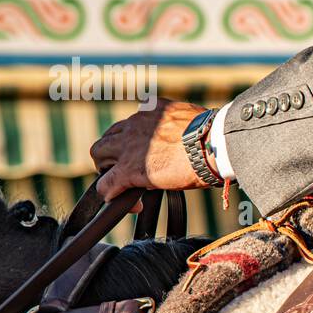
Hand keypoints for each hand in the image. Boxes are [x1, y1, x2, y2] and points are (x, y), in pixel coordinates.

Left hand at [89, 99, 210, 202]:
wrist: (213, 147)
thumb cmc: (213, 137)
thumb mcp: (193, 120)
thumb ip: (179, 126)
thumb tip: (185, 141)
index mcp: (152, 111)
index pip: (130, 123)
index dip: (133, 140)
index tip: (143, 152)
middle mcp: (135, 124)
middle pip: (109, 136)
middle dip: (113, 152)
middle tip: (125, 167)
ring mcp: (129, 147)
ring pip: (99, 154)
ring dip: (107, 168)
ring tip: (119, 183)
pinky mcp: (129, 170)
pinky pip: (107, 183)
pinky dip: (111, 193)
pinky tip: (124, 201)